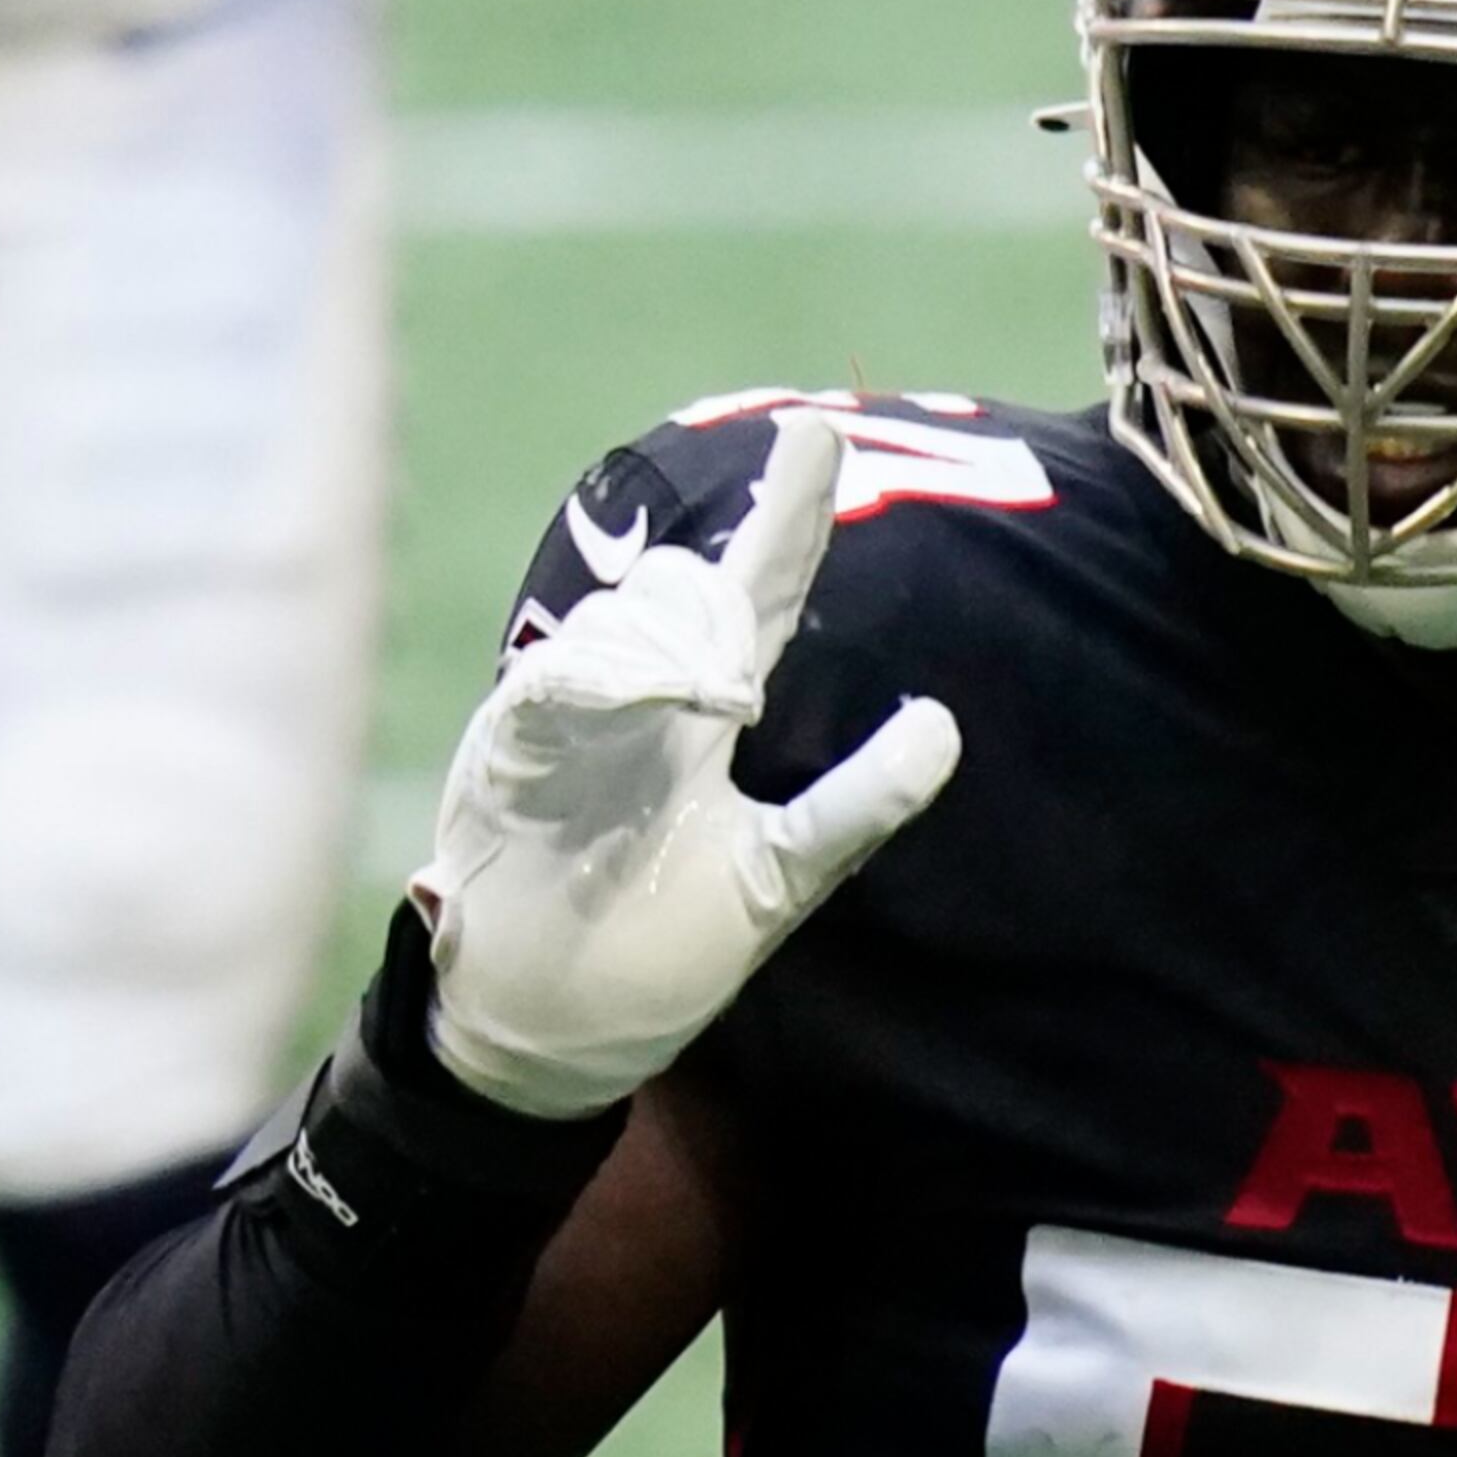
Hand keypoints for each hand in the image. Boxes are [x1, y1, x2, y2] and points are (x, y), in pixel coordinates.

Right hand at [412, 413, 956, 1118]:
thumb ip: (853, 805)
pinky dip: (600, 678)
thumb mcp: (780, 874)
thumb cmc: (664, 943)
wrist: (553, 1026)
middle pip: (698, 590)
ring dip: (685, 640)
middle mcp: (639, 701)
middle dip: (762, 535)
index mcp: (700, 717)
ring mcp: (573, 722)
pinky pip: (556, 692)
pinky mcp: (513, 761)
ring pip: (636, 626)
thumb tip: (942, 722)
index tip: (820, 429)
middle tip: (812, 481)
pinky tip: (653, 688)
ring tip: (716, 696)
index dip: (788, 517)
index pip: (757, 598)